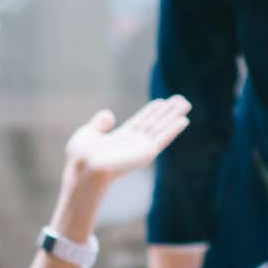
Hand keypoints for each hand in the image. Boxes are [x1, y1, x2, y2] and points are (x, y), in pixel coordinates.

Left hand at [63, 96, 190, 183]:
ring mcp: (140, 148)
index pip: (141, 121)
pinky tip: (184, 120)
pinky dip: (173, 129)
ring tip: (186, 103)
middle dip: (168, 112)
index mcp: (120, 138)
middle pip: (155, 123)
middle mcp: (133, 143)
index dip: (152, 111)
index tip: (163, 102)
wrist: (84, 169)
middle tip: (182, 99)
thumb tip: (109, 114)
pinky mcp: (146, 153)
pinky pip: (162, 139)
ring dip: (174, 116)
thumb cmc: (80, 157)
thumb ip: (99, 124)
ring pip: (161, 128)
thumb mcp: (87, 134)